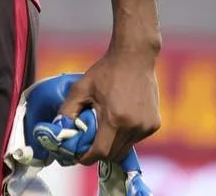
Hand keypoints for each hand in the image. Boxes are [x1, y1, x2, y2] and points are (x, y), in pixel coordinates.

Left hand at [58, 47, 160, 164]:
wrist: (135, 57)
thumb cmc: (105, 71)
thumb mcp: (81, 88)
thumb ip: (68, 110)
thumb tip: (60, 130)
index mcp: (115, 119)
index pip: (101, 152)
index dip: (87, 158)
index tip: (78, 156)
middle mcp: (133, 127)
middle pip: (114, 154)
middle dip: (99, 154)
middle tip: (88, 145)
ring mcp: (146, 127)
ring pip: (125, 148)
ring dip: (113, 145)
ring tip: (103, 130)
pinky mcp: (154, 124)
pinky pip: (136, 139)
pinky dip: (125, 137)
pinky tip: (119, 120)